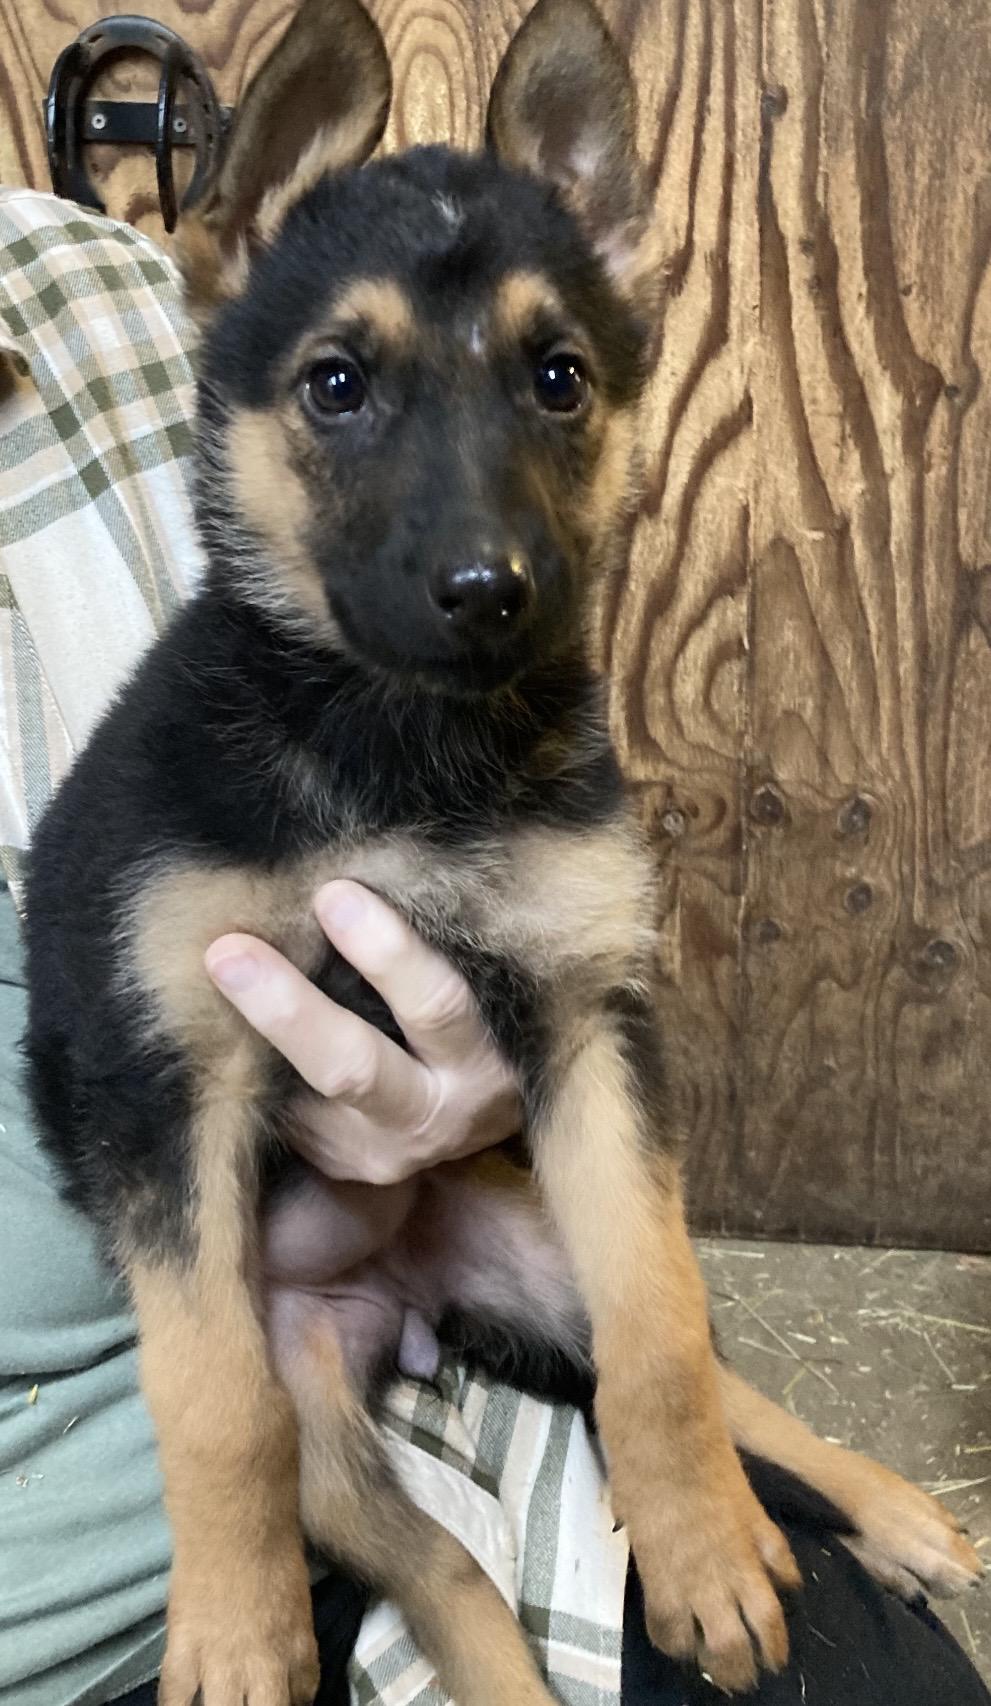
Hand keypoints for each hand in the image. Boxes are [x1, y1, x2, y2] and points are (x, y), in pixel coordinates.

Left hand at [204, 880, 519, 1187]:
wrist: (484, 1107)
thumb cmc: (484, 1010)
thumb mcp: (483, 980)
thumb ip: (444, 938)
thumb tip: (356, 863)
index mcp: (489, 1059)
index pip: (437, 1006)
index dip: (388, 954)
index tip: (332, 893)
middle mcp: (439, 1116)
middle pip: (354, 1067)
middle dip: (288, 1009)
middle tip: (227, 952)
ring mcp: (386, 1152)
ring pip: (303, 1098)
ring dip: (247, 1039)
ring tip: (203, 979)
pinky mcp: (343, 1165)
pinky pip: (286, 1114)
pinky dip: (247, 1065)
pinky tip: (211, 1020)